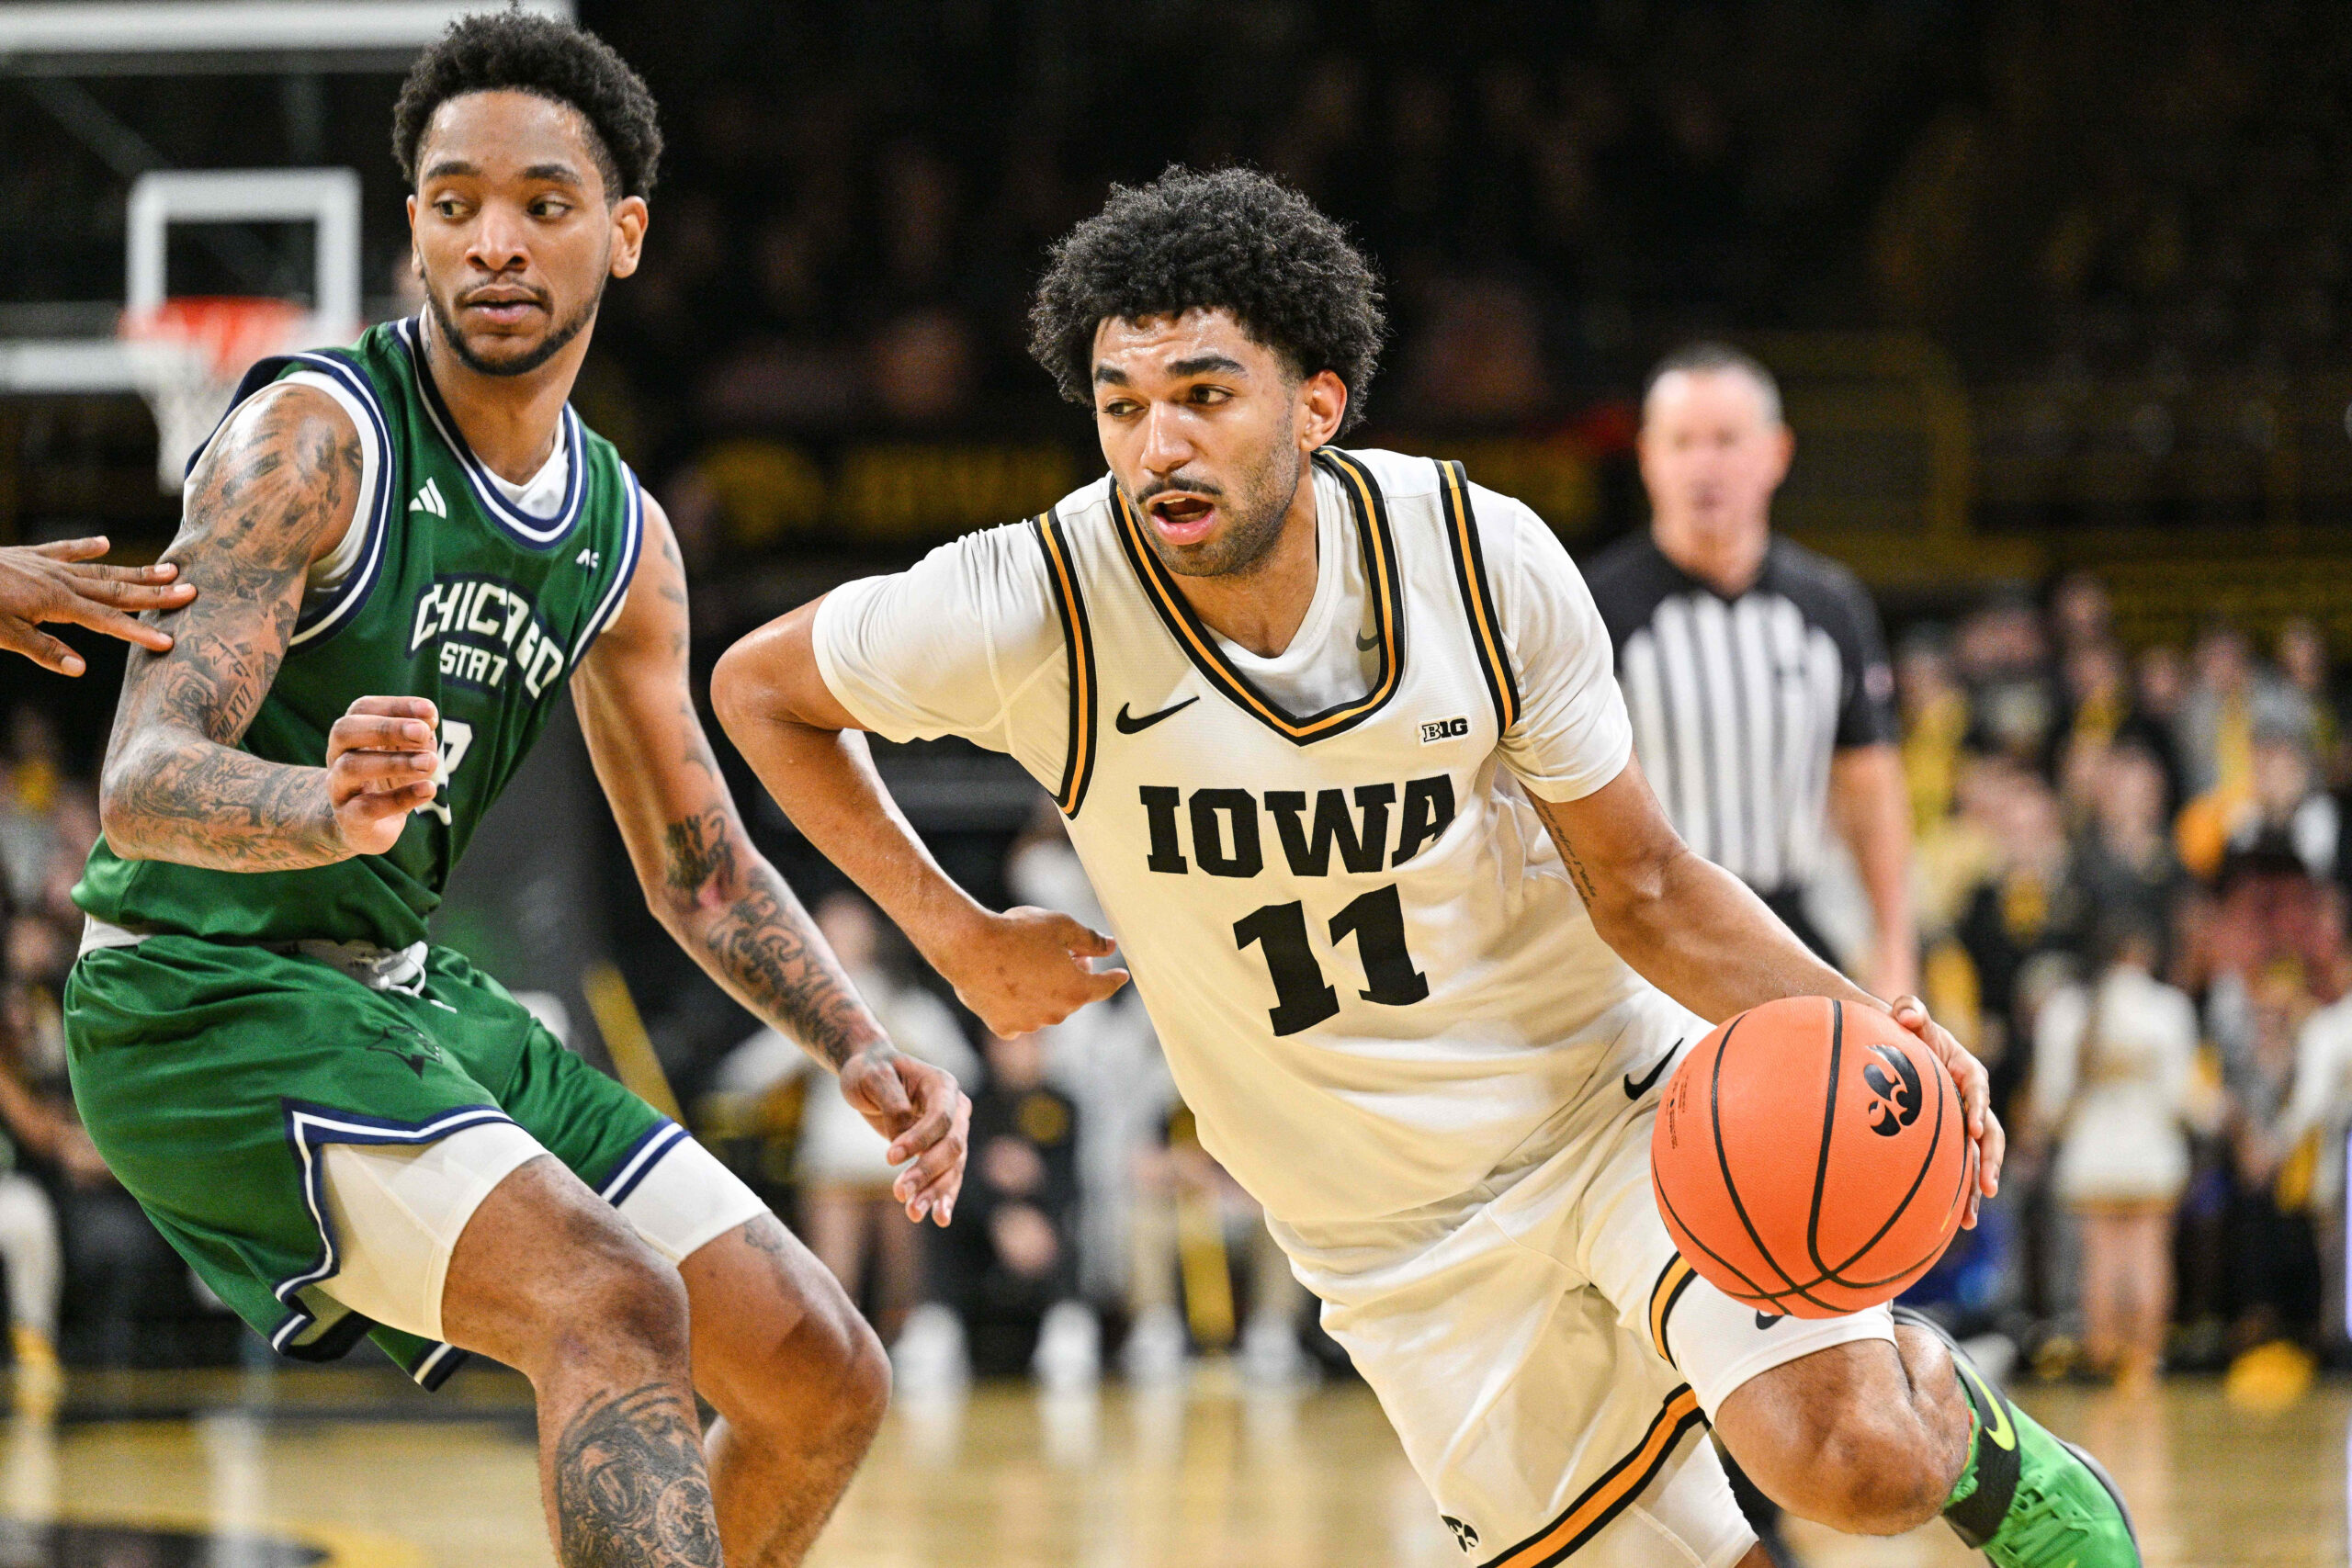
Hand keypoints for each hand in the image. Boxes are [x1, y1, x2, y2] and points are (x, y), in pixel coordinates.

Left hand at [0, 538, 194, 674]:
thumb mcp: (2, 635)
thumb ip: (43, 650)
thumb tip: (82, 669)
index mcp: (55, 603)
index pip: (107, 622)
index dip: (139, 634)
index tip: (170, 642)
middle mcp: (59, 581)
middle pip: (116, 590)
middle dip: (155, 595)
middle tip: (191, 591)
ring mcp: (45, 566)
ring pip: (100, 570)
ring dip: (135, 572)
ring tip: (168, 568)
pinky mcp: (28, 557)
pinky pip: (63, 551)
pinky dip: (85, 548)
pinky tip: (104, 543)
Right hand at [326, 696, 439, 855]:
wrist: (360, 827)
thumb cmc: (388, 779)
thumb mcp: (404, 754)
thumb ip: (417, 737)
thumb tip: (429, 722)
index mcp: (352, 735)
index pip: (363, 709)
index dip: (395, 706)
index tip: (429, 711)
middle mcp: (338, 756)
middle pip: (345, 731)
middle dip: (386, 728)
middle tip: (422, 732)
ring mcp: (338, 787)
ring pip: (352, 767)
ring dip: (395, 762)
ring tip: (430, 762)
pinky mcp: (348, 818)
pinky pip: (367, 807)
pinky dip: (400, 798)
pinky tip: (427, 790)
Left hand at [838, 1044, 970, 1225]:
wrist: (871, 1073)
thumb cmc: (870, 1071)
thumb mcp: (874, 1078)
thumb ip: (893, 1105)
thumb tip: (903, 1138)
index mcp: (943, 1085)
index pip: (941, 1119)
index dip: (919, 1140)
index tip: (889, 1158)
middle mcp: (956, 1108)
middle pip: (951, 1146)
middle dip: (927, 1172)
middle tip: (899, 1193)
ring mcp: (953, 1131)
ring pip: (952, 1167)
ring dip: (934, 1192)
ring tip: (913, 1213)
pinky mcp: (941, 1149)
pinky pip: (948, 1176)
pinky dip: (943, 1197)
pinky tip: (939, 1218)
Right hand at [935, 906, 1129, 1035]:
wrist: (969, 948)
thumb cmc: (1017, 933)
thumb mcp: (1061, 926)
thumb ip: (1090, 940)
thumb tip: (1110, 946)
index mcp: (1076, 990)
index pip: (1105, 986)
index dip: (1114, 978)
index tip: (1121, 975)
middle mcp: (1056, 1014)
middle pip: (1074, 996)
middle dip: (1073, 976)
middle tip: (1061, 952)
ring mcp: (1029, 1024)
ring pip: (1046, 1008)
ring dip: (1045, 991)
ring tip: (1027, 964)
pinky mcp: (1004, 1027)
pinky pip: (1020, 1020)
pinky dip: (1019, 1007)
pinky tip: (1009, 987)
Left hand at [1888, 994, 2003, 1228]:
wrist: (1898, 1046)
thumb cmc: (1903, 1030)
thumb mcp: (1907, 1015)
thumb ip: (1910, 1010)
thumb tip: (1907, 1013)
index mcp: (1966, 1070)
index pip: (1977, 1087)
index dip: (1978, 1106)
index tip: (1973, 1128)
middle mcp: (1972, 1100)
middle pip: (1989, 1132)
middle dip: (1989, 1159)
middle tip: (1987, 1184)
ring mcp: (1964, 1122)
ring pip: (1978, 1157)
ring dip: (1978, 1184)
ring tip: (1972, 1216)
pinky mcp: (1952, 1140)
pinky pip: (1961, 1167)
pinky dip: (1961, 1193)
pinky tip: (1958, 1222)